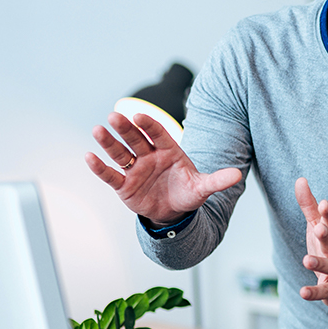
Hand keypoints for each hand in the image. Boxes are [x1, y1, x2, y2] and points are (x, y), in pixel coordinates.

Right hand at [84, 112, 240, 225]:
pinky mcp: (124, 185)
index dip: (149, 125)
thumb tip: (238, 176)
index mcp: (168, 151)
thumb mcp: (202, 188)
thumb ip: (217, 180)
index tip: (139, 115)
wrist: (173, 213)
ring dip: (108, 142)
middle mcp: (149, 156)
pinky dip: (100, 167)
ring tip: (98, 129)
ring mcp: (135, 170)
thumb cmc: (187, 193)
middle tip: (114, 116)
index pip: (158, 133)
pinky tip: (90, 156)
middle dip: (125, 128)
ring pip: (120, 153)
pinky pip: (111, 175)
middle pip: (136, 139)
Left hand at [294, 177, 327, 308]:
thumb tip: (300, 180)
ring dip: (319, 263)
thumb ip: (309, 206)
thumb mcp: (319, 227)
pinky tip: (303, 292)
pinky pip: (324, 291)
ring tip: (306, 260)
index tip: (323, 203)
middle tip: (318, 229)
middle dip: (327, 235)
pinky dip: (314, 292)